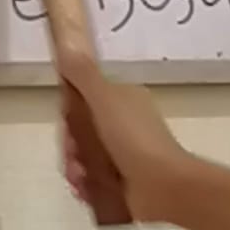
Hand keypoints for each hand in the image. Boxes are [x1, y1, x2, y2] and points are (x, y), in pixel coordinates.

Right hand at [61, 58, 192, 224]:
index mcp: (123, 99)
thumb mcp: (104, 99)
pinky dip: (85, 184)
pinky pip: (91, 179)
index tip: (67, 123)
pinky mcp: (121, 181)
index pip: (83, 100)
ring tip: (81, 177)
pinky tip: (86, 189)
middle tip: (74, 154)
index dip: (69, 113)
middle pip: (80, 131)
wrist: (162, 186)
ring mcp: (124, 153)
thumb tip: (67, 40)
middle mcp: (124, 123)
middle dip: (71, 145)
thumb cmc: (134, 138)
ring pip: (82, 157)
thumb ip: (82, 73)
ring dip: (75, 167)